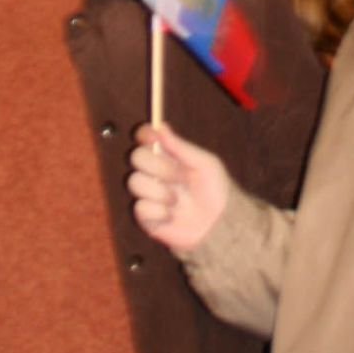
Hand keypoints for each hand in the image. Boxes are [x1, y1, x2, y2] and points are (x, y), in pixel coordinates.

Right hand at [128, 120, 229, 253]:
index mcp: (168, 156)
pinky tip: (171, 215)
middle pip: (136, 156)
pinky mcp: (147, 217)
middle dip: (157, 165)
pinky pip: (140, 208)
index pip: (146, 138)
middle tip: (178, 176)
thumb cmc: (216, 192)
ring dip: (159, 191)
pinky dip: (158, 211)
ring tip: (176, 200)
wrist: (218, 225)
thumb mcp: (204, 164)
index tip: (152, 137)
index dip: (145, 134)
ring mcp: (150, 194)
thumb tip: (161, 127)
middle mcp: (155, 173)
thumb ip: (181, 147)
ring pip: (135, 182)